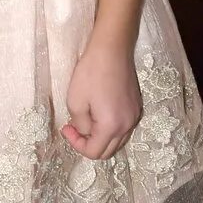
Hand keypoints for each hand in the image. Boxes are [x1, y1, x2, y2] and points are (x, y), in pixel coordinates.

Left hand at [62, 39, 141, 159]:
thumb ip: (80, 125)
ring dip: (100, 137)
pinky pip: (123, 128)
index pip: (94, 152)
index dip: (76, 144)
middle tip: (74, 127)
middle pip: (108, 151)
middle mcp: (127, 125)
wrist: (112, 50)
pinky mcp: (136, 107)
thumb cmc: (91, 73)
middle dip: (88, 144)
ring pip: (117, 141)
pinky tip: (98, 113)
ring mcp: (134, 116)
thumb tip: (84, 132)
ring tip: (85, 121)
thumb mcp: (75, 101)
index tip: (66, 127)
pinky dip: (110, 128)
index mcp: (111, 126)